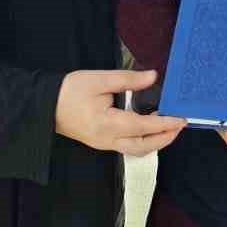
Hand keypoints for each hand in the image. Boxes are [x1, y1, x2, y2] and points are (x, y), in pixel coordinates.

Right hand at [55, 69, 185, 156]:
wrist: (43, 106)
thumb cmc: (69, 91)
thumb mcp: (99, 80)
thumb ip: (128, 79)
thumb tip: (153, 77)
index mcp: (108, 124)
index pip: (144, 127)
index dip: (165, 123)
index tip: (182, 118)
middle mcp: (107, 140)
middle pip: (142, 146)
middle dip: (165, 138)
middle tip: (181, 125)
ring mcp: (103, 144)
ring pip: (135, 149)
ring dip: (155, 141)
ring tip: (169, 127)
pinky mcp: (100, 142)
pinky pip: (127, 146)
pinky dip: (143, 140)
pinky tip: (149, 128)